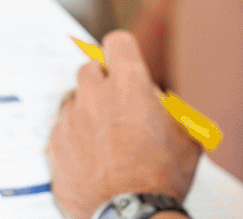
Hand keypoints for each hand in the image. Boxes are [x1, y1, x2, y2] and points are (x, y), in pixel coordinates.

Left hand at [48, 31, 199, 218]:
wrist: (132, 216)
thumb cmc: (162, 179)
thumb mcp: (187, 140)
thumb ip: (174, 114)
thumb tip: (167, 110)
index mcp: (129, 84)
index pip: (116, 42)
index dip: (122, 53)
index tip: (124, 64)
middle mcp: (95, 94)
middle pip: (90, 69)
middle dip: (102, 83)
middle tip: (117, 106)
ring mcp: (71, 119)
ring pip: (73, 100)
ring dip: (86, 111)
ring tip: (104, 137)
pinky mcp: (55, 144)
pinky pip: (61, 130)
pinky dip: (73, 139)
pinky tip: (90, 158)